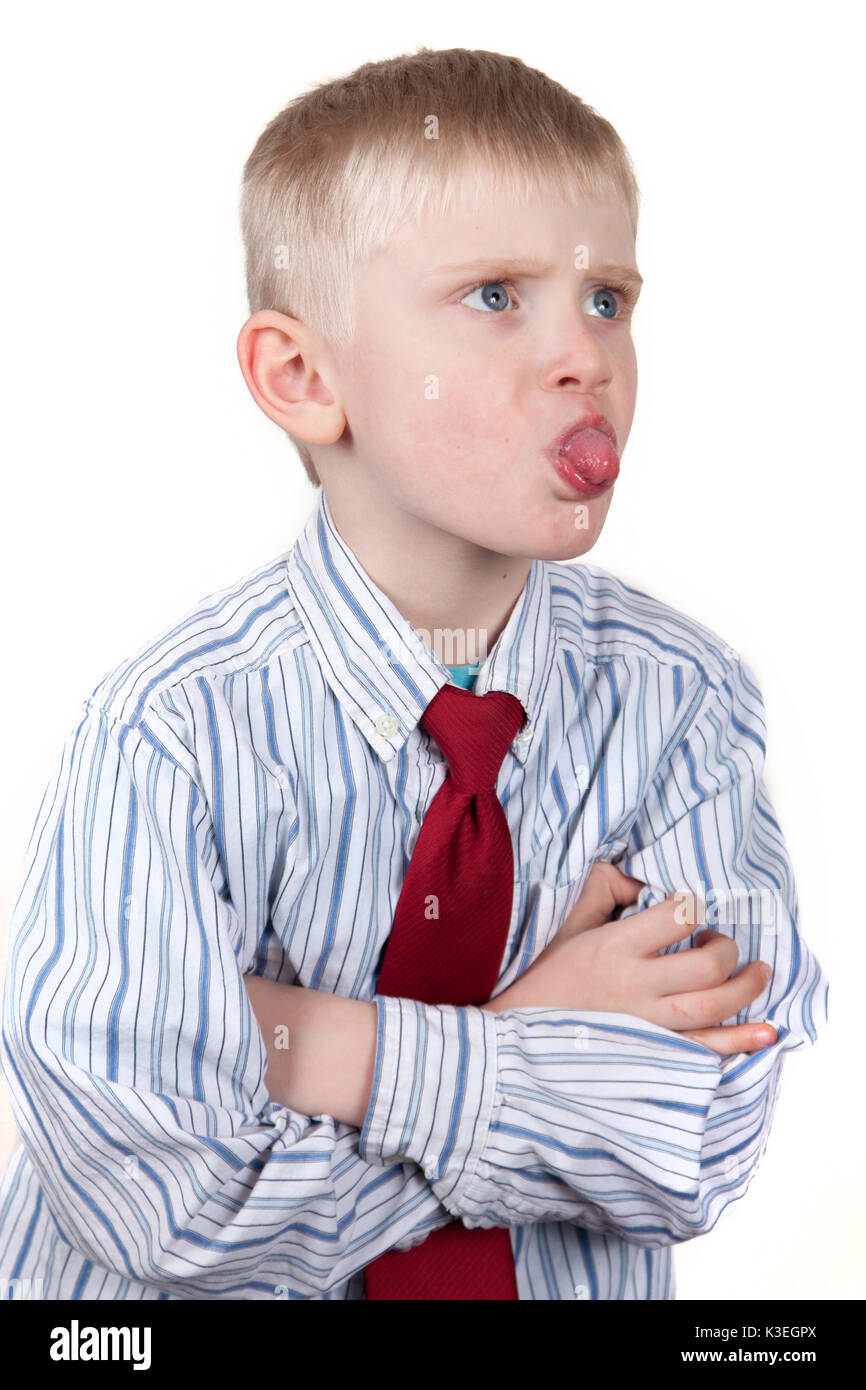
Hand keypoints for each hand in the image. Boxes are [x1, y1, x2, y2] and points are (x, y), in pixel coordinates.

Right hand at [484, 862, 777, 1055]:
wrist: (517, 1038)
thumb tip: (640, 875)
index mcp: (614, 947)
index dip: (694, 907)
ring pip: (713, 1008)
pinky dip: (741, 1042)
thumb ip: (605, 889)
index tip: (692, 908)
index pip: (676, 917)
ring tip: (760, 972)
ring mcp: (647, 1025)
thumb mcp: (568, 924)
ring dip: (747, 988)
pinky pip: (706, 1050)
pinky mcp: (652, 1055)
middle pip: (707, 967)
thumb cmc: (544, 977)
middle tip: (723, 943)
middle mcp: (635, 986)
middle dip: (727, 949)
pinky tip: (767, 1032)